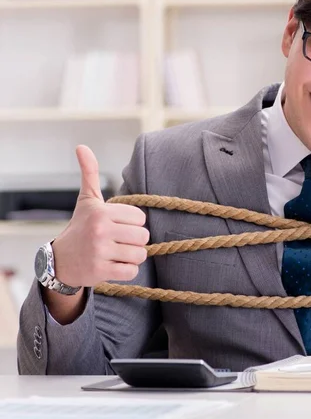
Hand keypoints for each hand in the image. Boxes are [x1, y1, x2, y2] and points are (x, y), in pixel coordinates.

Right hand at [51, 145, 149, 287]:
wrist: (60, 261)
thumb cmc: (80, 227)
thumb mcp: (86, 200)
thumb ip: (90, 173)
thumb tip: (81, 146)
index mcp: (101, 212)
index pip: (140, 218)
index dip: (133, 223)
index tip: (118, 225)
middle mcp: (100, 231)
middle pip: (143, 237)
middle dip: (135, 241)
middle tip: (119, 241)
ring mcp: (100, 252)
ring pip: (140, 255)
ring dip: (132, 256)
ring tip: (117, 253)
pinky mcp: (100, 272)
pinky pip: (131, 272)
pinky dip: (126, 271)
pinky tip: (113, 265)